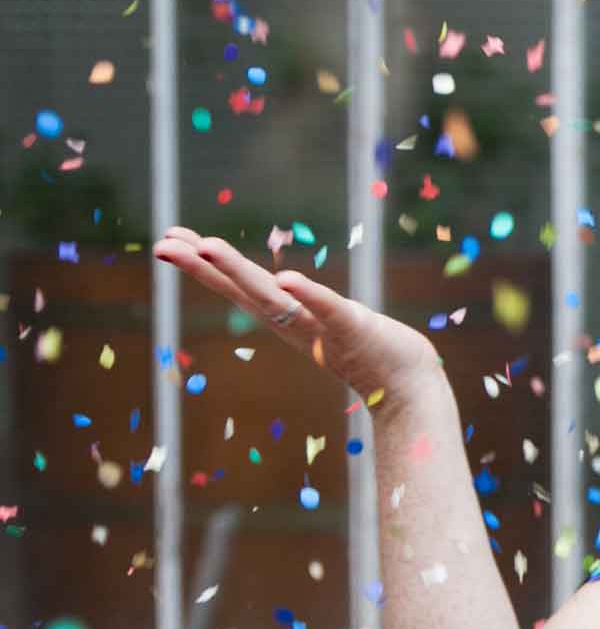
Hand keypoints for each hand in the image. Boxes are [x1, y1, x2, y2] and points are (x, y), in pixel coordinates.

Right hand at [154, 226, 442, 401]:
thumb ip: (304, 307)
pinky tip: (287, 278)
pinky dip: (309, 295)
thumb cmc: (370, 351)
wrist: (408, 385)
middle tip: (162, 244)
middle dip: (203, 267)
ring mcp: (321, 328)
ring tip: (206, 245)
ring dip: (239, 271)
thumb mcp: (325, 322)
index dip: (202, 267)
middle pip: (242, 290)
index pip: (237, 287)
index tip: (165, 243)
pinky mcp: (354, 329)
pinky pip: (329, 310)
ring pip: (274, 297)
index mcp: (286, 317)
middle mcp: (295, 323)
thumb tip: (283, 287)